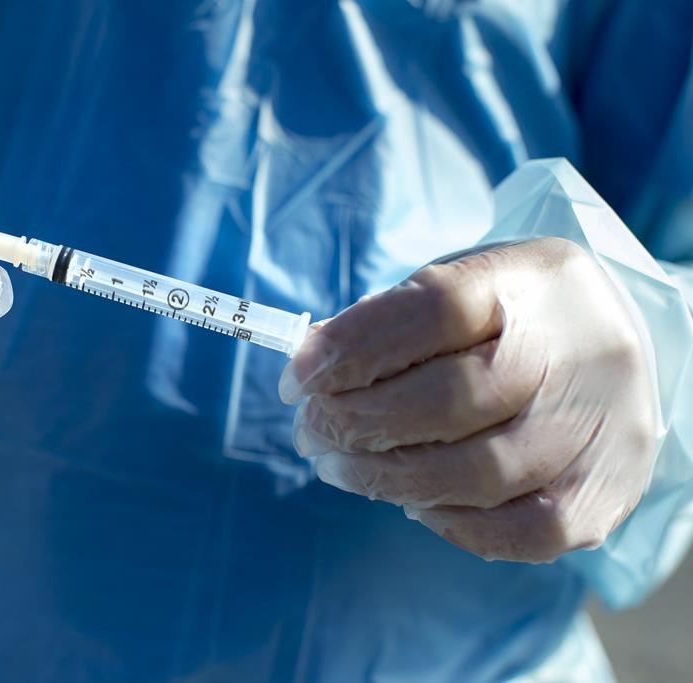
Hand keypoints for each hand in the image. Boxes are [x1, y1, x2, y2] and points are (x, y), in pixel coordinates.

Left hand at [279, 237, 656, 561]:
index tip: (297, 379)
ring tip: (339, 467)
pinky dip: (451, 523)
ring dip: (386, 479)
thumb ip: (388, 325)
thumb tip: (310, 372)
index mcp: (533, 280)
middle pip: (452, 399)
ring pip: (480, 474)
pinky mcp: (610, 489)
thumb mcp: (457, 289)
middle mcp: (581, 350)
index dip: (351, 348)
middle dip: (356, 424)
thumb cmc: (508, 318)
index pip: (435, 309)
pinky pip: (522, 531)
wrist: (611, 342)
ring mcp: (604, 425)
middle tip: (310, 432)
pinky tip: (413, 503)